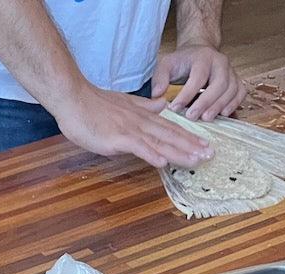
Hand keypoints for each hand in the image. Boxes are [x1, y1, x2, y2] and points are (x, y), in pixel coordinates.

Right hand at [54, 82, 214, 167]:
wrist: (74, 99)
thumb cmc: (93, 105)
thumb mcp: (124, 104)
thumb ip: (144, 106)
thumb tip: (162, 105)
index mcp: (142, 116)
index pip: (170, 128)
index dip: (188, 136)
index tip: (204, 144)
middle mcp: (141, 122)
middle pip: (170, 135)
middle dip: (191, 146)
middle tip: (210, 155)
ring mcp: (130, 130)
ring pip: (159, 142)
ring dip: (178, 152)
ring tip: (195, 160)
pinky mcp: (117, 139)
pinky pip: (138, 148)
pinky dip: (151, 155)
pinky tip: (163, 163)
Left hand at [153, 45, 246, 120]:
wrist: (200, 52)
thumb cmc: (183, 61)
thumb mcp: (167, 65)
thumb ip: (160, 78)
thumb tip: (157, 95)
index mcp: (203, 57)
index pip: (198, 76)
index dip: (187, 93)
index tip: (175, 108)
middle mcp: (220, 63)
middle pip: (219, 83)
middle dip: (206, 102)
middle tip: (192, 117)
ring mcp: (231, 72)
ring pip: (232, 89)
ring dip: (220, 105)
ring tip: (207, 119)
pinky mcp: (237, 81)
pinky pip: (240, 93)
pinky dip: (234, 104)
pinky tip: (223, 114)